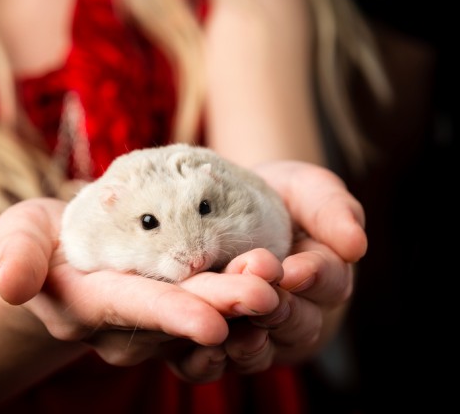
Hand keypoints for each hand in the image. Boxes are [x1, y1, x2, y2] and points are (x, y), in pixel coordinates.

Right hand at [0, 198, 282, 368]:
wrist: (68, 254)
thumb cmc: (42, 239)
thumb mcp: (19, 232)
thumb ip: (15, 253)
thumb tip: (10, 285)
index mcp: (89, 305)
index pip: (131, 311)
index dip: (169, 316)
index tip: (211, 324)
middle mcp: (129, 325)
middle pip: (182, 316)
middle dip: (226, 307)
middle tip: (270, 293)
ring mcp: (160, 320)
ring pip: (210, 313)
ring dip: (246, 301)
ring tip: (284, 278)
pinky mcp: (183, 306)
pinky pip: (220, 306)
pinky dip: (247, 294)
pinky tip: (282, 279)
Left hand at [159, 160, 363, 379]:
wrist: (219, 209)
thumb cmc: (272, 197)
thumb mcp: (305, 189)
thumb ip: (331, 210)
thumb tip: (356, 244)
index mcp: (323, 277)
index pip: (329, 282)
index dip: (313, 277)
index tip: (294, 270)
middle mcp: (297, 315)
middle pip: (298, 324)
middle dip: (277, 310)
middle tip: (258, 297)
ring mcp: (260, 338)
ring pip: (260, 352)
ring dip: (247, 343)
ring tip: (231, 328)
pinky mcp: (219, 351)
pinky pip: (216, 367)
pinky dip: (207, 363)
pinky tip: (199, 350)